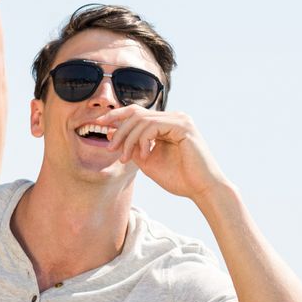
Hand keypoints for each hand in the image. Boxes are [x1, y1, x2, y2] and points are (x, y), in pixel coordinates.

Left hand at [99, 107, 227, 202]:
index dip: (116, 115)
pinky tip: (145, 156)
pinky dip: (143, 141)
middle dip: (119, 130)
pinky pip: (153, 126)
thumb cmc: (178, 178)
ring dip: (128, 139)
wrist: (201, 190)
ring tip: (126, 158)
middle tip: (110, 148)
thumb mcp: (147, 160)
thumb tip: (111, 133)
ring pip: (142, 120)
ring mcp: (180, 119)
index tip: (99, 124)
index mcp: (166, 123)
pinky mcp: (184, 126)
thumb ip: (132, 146)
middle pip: (136, 113)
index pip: (136, 112)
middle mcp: (174, 117)